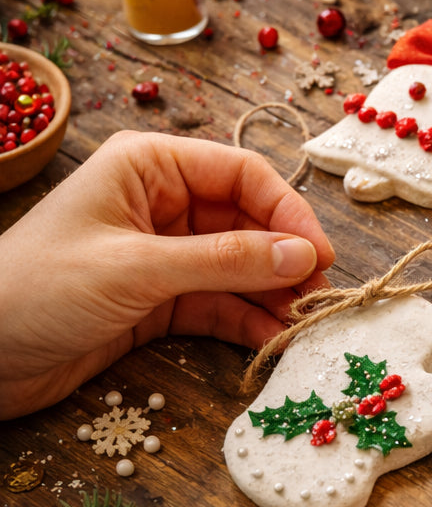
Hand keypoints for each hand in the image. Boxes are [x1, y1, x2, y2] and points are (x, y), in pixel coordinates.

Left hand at [0, 131, 335, 418]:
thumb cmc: (36, 290)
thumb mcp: (137, 269)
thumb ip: (224, 261)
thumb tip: (303, 255)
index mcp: (150, 167)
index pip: (241, 175)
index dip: (287, 211)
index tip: (319, 253)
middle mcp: (162, 203)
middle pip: (247, 220)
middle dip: (284, 256)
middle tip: (319, 294)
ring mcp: (163, 253)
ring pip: (238, 264)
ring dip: (272, 292)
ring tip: (303, 321)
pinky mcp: (159, 299)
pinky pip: (218, 302)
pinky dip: (246, 319)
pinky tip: (271, 338)